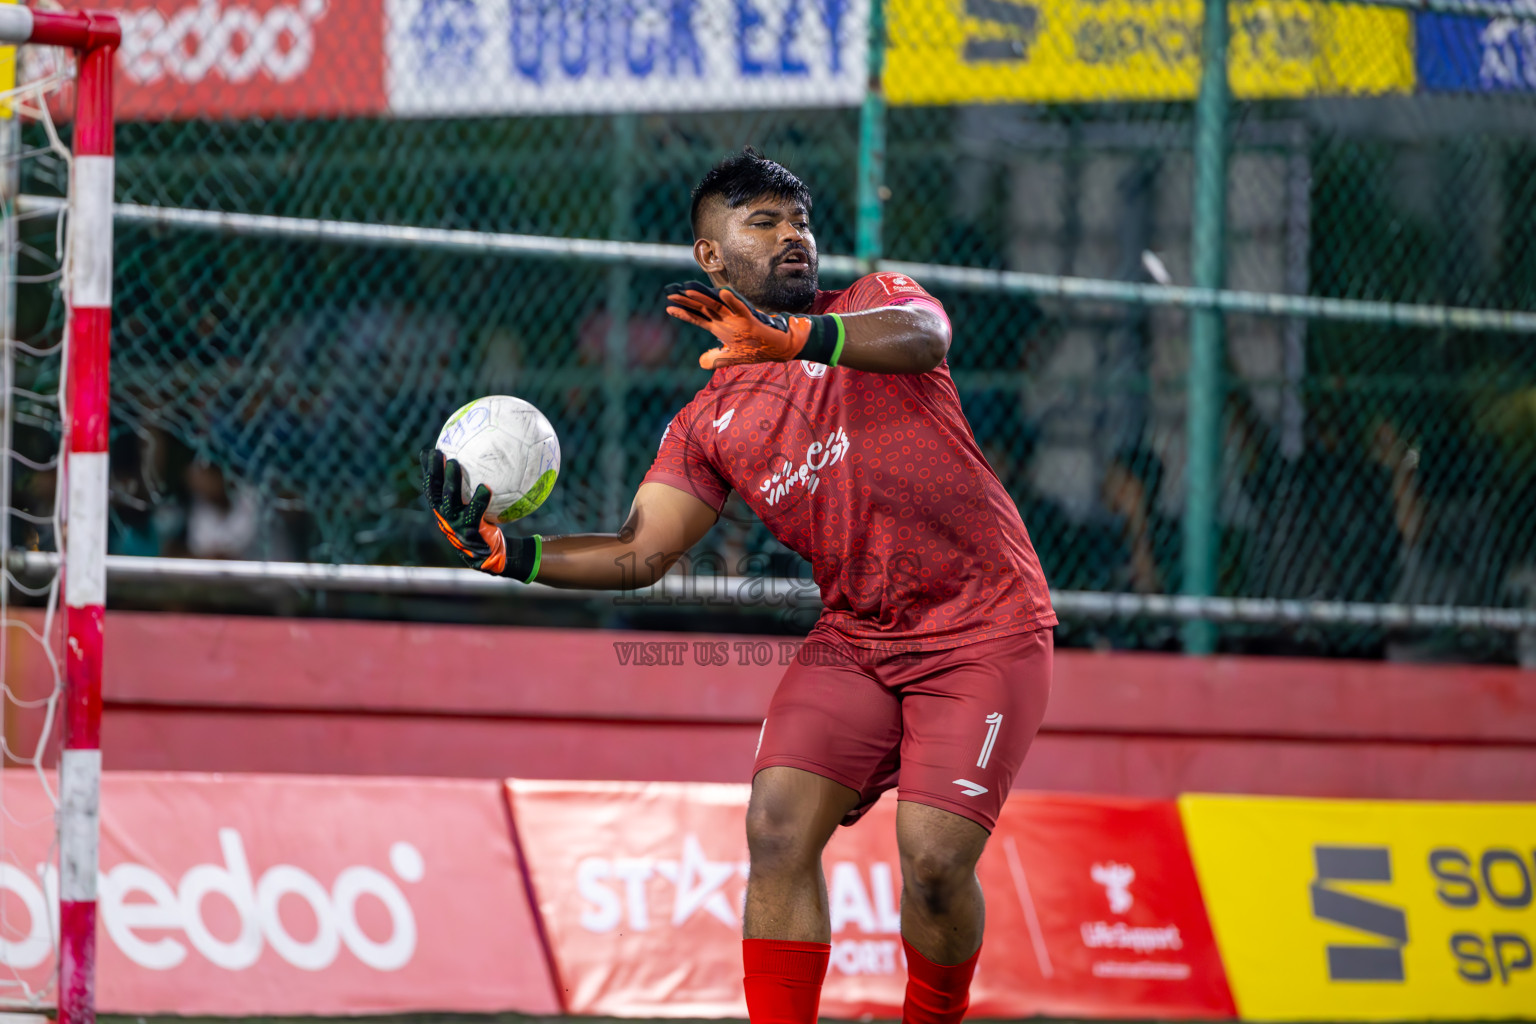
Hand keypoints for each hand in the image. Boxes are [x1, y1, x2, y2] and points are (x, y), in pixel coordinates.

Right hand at [421, 448, 508, 574]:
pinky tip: (486, 487)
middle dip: (434, 471)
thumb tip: (478, 464)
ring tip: (455, 462)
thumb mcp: (471, 509)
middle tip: (437, 452)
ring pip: (450, 499)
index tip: (427, 452)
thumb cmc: (481, 526)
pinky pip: (475, 512)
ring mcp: (456, 524)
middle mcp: (445, 517)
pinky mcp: (470, 531)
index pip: (431, 487)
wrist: (490, 554)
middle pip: (435, 491)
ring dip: (451, 480)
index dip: (427, 471)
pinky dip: (480, 499)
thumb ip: (468, 492)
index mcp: (443, 510)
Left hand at [664, 281, 839, 369]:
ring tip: (687, 289)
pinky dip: (731, 301)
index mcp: (721, 328)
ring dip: (703, 298)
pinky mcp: (751, 320)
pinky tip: (721, 293)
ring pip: (717, 305)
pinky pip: (740, 308)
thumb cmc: (756, 349)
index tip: (668, 307)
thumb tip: (700, 362)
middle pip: (703, 308)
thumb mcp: (732, 357)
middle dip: (686, 301)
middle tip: (670, 291)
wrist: (779, 348)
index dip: (683, 313)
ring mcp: (738, 319)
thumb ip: (716, 358)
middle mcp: (727, 320)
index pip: (698, 318)